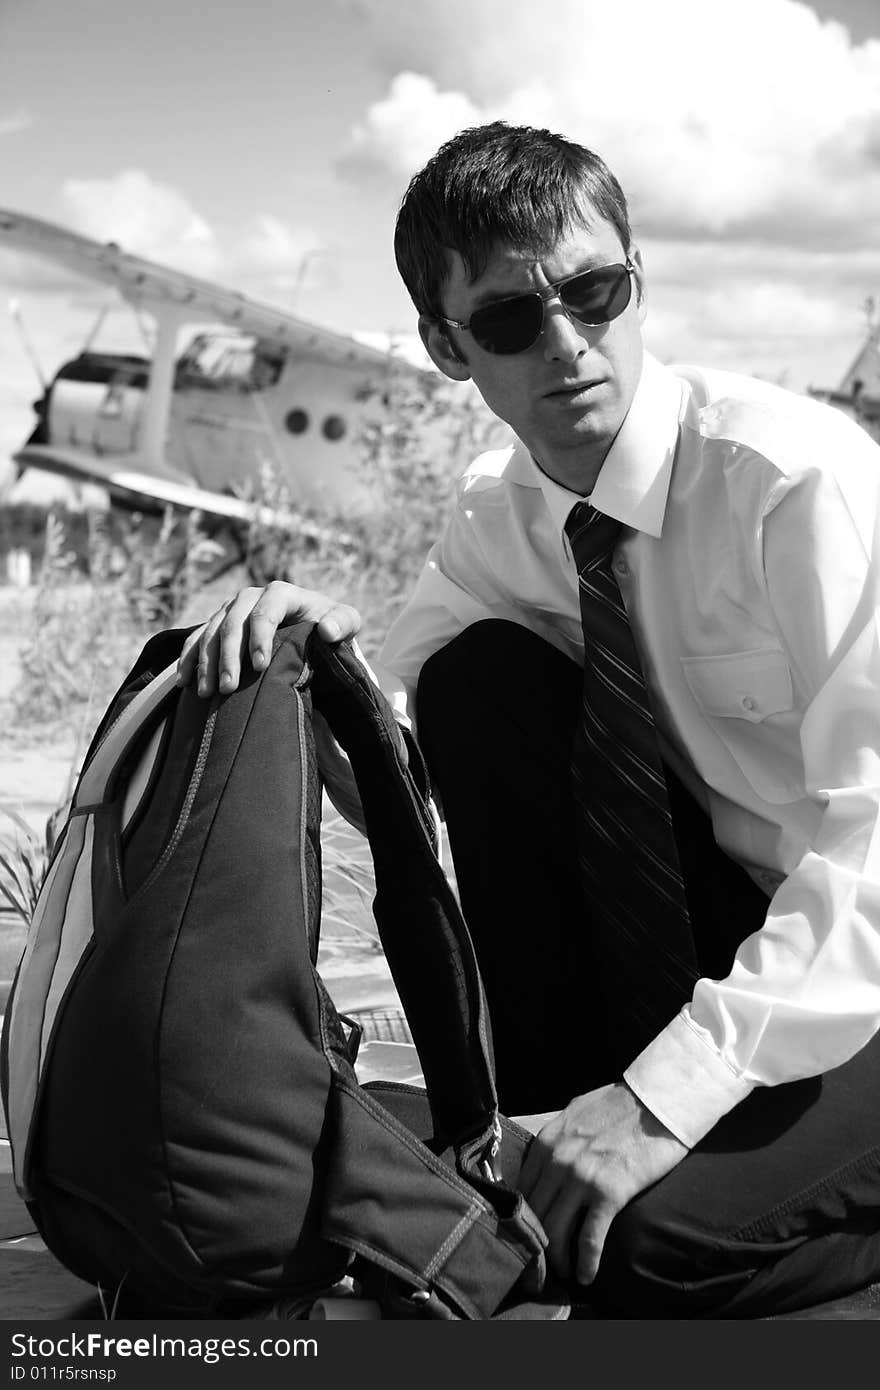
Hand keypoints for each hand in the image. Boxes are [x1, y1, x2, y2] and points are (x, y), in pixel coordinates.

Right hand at [176, 581, 360, 696]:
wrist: (311, 630)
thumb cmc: (329, 626)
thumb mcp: (346, 622)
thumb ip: (343, 623)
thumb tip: (328, 630)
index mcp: (280, 593)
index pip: (264, 612)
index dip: (259, 638)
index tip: (260, 667)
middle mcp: (250, 597)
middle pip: (232, 623)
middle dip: (228, 657)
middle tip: (228, 688)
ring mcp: (230, 610)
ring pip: (210, 632)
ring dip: (206, 662)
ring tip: (206, 693)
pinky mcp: (217, 625)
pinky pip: (196, 639)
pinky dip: (189, 659)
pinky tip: (184, 681)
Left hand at [517, 1081, 687, 1285]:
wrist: (658, 1100)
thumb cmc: (621, 1105)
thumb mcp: (575, 1114)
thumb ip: (557, 1139)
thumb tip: (545, 1159)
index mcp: (546, 1142)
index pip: (522, 1192)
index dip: (524, 1219)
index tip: (531, 1235)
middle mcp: (556, 1161)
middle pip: (534, 1216)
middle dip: (536, 1245)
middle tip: (543, 1264)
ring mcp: (581, 1178)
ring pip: (555, 1233)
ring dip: (558, 1261)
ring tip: (564, 1273)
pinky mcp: (609, 1193)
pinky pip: (589, 1239)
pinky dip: (585, 1264)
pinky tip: (586, 1276)